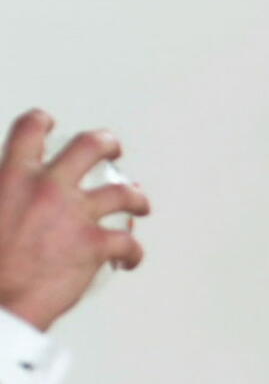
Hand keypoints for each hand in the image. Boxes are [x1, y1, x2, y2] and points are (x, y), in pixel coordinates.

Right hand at [0, 109, 149, 330]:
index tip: (48, 123)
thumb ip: (3, 194)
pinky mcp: (95, 245)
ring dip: (136, 198)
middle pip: (90, 147)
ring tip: (140, 205)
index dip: (40, 123)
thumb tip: (5, 196)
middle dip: (108, 144)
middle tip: (114, 149)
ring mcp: (76, 214)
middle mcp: (49, 187)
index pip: (28, 132)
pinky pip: (128, 244)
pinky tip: (129, 260)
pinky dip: (133, 253)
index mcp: (12, 176)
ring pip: (124, 193)